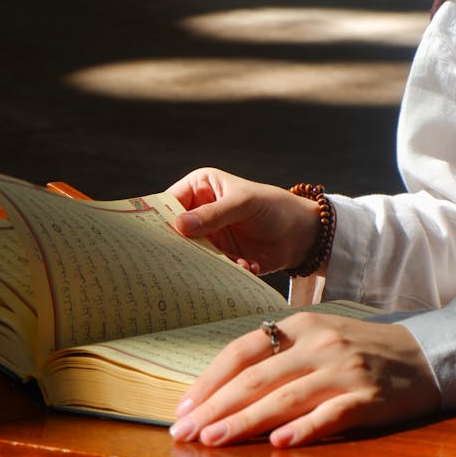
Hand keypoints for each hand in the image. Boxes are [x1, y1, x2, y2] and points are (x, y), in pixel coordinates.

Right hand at [166, 168, 320, 274]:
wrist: (302, 235)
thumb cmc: (274, 207)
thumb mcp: (244, 204)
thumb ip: (213, 214)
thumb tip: (180, 225)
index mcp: (200, 188)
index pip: (169, 202)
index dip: (159, 218)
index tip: (153, 237)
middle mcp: (199, 211)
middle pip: (175, 231)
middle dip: (180, 245)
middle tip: (183, 258)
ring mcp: (208, 235)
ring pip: (191, 252)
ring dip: (207, 260)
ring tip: (228, 261)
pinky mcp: (219, 256)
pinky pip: (209, 266)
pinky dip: (224, 268)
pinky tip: (246, 265)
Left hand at [168, 313, 439, 447]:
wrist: (426, 355)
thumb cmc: (360, 351)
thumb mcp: (317, 339)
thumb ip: (276, 358)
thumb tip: (221, 391)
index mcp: (300, 326)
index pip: (242, 353)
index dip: (209, 382)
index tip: (182, 409)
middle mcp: (318, 344)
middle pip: (256, 378)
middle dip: (215, 408)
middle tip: (185, 433)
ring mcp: (344, 371)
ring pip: (285, 398)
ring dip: (245, 422)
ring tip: (215, 441)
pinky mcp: (369, 398)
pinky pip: (331, 415)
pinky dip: (304, 429)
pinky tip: (279, 444)